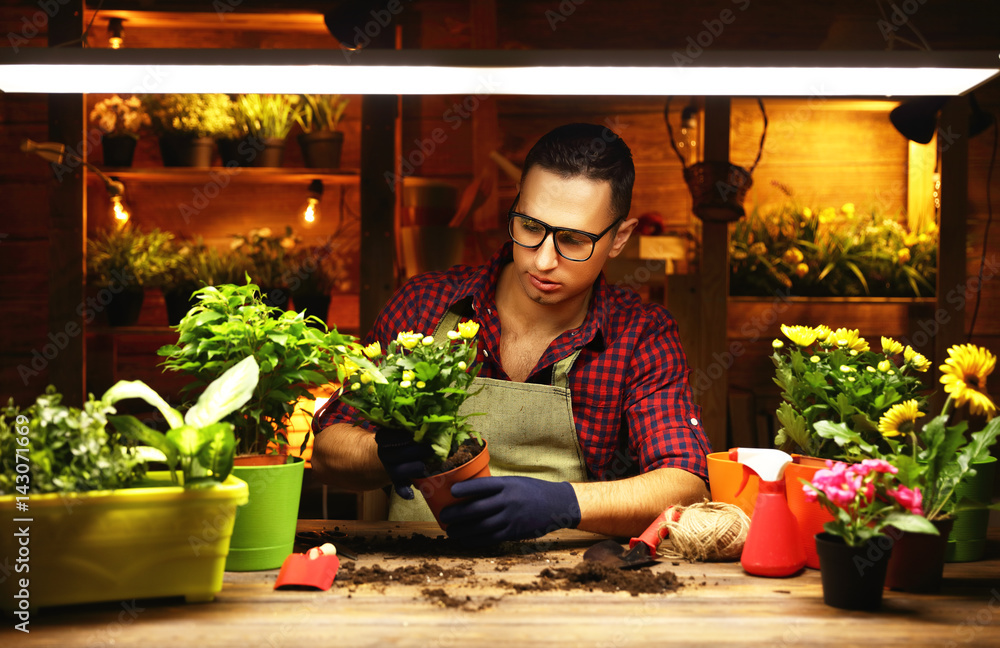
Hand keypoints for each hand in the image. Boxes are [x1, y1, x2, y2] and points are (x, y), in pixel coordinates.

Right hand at [374, 427, 431, 499]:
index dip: (396, 437)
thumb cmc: (405, 440)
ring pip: (396, 470)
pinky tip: (410, 494)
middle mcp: (385, 453)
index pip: (385, 437)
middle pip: (395, 454)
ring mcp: (390, 468)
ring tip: (425, 467)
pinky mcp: (396, 480)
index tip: (409, 436)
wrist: (393, 456)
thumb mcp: (405, 432)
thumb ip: (414, 431)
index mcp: (385, 439)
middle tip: (430, 449)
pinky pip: (398, 487)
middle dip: (413, 452)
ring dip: (412, 469)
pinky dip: (404, 491)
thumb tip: (433, 428)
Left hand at [439, 476, 580, 544]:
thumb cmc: (531, 490)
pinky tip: (465, 539)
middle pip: (477, 508)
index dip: (465, 489)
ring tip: (450, 531)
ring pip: (481, 526)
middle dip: (457, 514)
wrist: (557, 505)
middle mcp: (509, 501)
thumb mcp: (515, 482)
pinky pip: (491, 538)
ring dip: (462, 530)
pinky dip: (475, 540)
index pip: (482, 485)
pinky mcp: (514, 532)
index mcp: (507, 484)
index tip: (451, 491)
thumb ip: (495, 487)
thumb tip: (468, 491)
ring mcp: (511, 518)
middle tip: (443, 516)